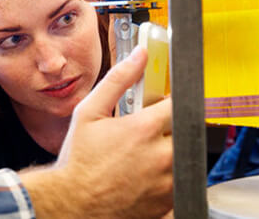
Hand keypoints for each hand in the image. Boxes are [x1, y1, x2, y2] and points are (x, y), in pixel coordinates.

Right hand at [20, 46, 172, 217]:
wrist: (72, 205)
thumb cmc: (78, 161)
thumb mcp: (89, 112)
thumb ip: (118, 80)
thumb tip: (139, 55)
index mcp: (145, 129)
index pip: (180, 103)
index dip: (172, 101)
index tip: (164, 104)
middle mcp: (162, 156)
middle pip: (186, 131)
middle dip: (172, 128)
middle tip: (150, 133)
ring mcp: (168, 183)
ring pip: (185, 158)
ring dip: (171, 152)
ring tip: (146, 155)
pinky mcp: (168, 204)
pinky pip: (181, 183)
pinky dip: (169, 177)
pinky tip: (146, 176)